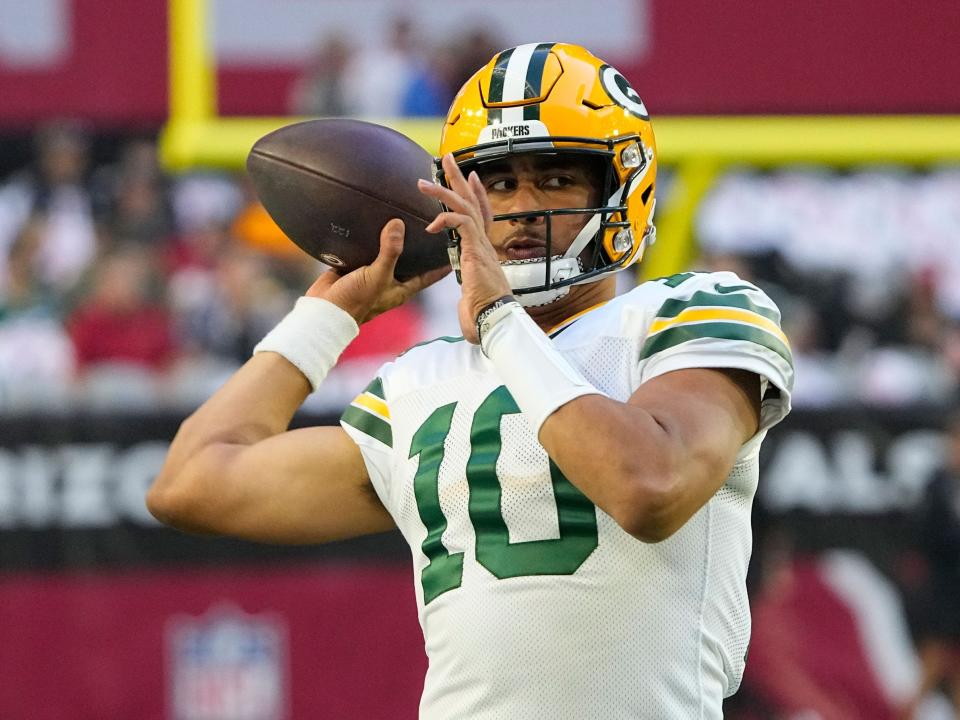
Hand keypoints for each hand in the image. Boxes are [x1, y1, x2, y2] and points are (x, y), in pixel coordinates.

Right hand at [306, 218, 449, 323]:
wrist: (323, 311)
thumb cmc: (355, 301)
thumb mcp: (377, 276)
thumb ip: (390, 251)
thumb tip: (399, 225)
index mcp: (403, 288)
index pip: (430, 274)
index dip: (442, 262)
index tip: (456, 246)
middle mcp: (391, 280)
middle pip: (412, 261)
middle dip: (420, 246)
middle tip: (433, 225)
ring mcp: (373, 273)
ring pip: (389, 254)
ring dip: (394, 240)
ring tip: (405, 218)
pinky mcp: (357, 266)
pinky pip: (368, 250)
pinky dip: (372, 238)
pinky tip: (374, 222)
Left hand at [418, 153, 512, 342]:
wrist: (494, 321)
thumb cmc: (485, 317)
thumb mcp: (471, 303)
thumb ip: (466, 301)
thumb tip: (465, 311)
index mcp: (483, 253)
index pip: (480, 216)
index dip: (476, 195)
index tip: (471, 178)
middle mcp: (484, 245)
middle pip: (473, 203)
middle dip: (459, 179)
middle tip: (447, 158)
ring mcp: (481, 246)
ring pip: (465, 207)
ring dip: (444, 191)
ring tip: (422, 182)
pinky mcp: (475, 251)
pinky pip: (462, 223)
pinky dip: (447, 218)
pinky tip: (431, 223)